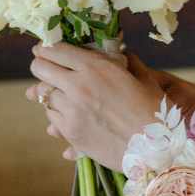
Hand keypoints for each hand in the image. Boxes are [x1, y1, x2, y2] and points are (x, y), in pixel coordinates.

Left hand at [26, 41, 169, 169]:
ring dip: (51, 92)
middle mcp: (78, 85)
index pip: (55, 49)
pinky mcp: (70, 133)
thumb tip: (114, 47)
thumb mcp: (142, 78)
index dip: (45, 46)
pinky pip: (51, 117)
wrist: (155, 149)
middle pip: (40, 68)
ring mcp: (71, 110)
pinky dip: (57, 113)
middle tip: (46, 68)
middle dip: (41, 65)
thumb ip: (123, 61)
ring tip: (64, 94)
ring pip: (43, 95)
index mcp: (96, 67)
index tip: (44, 48)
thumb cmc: (154, 110)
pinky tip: (71, 114)